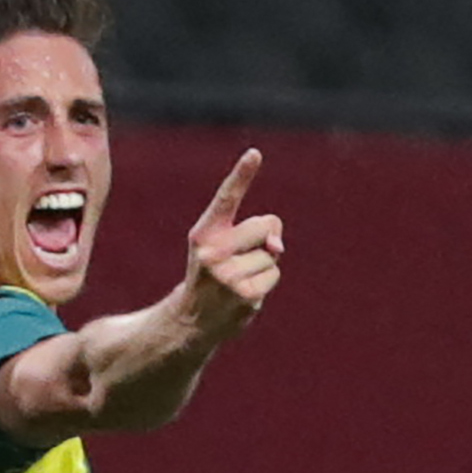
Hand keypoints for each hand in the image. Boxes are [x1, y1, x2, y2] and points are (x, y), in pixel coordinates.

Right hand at [176, 148, 282, 342]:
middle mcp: (211, 252)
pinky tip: (244, 293)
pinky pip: (273, 274)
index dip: (242, 174)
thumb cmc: (216, 272)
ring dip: (263, 265)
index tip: (255, 154)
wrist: (193, 319)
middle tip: (242, 257)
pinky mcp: (243, 295)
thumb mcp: (225, 246)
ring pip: (272, 254)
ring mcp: (227, 276)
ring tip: (239, 279)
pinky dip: (265, 282)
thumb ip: (258, 234)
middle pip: (265, 225)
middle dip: (265, 238)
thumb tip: (278, 247)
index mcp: (204, 233)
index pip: (227, 198)